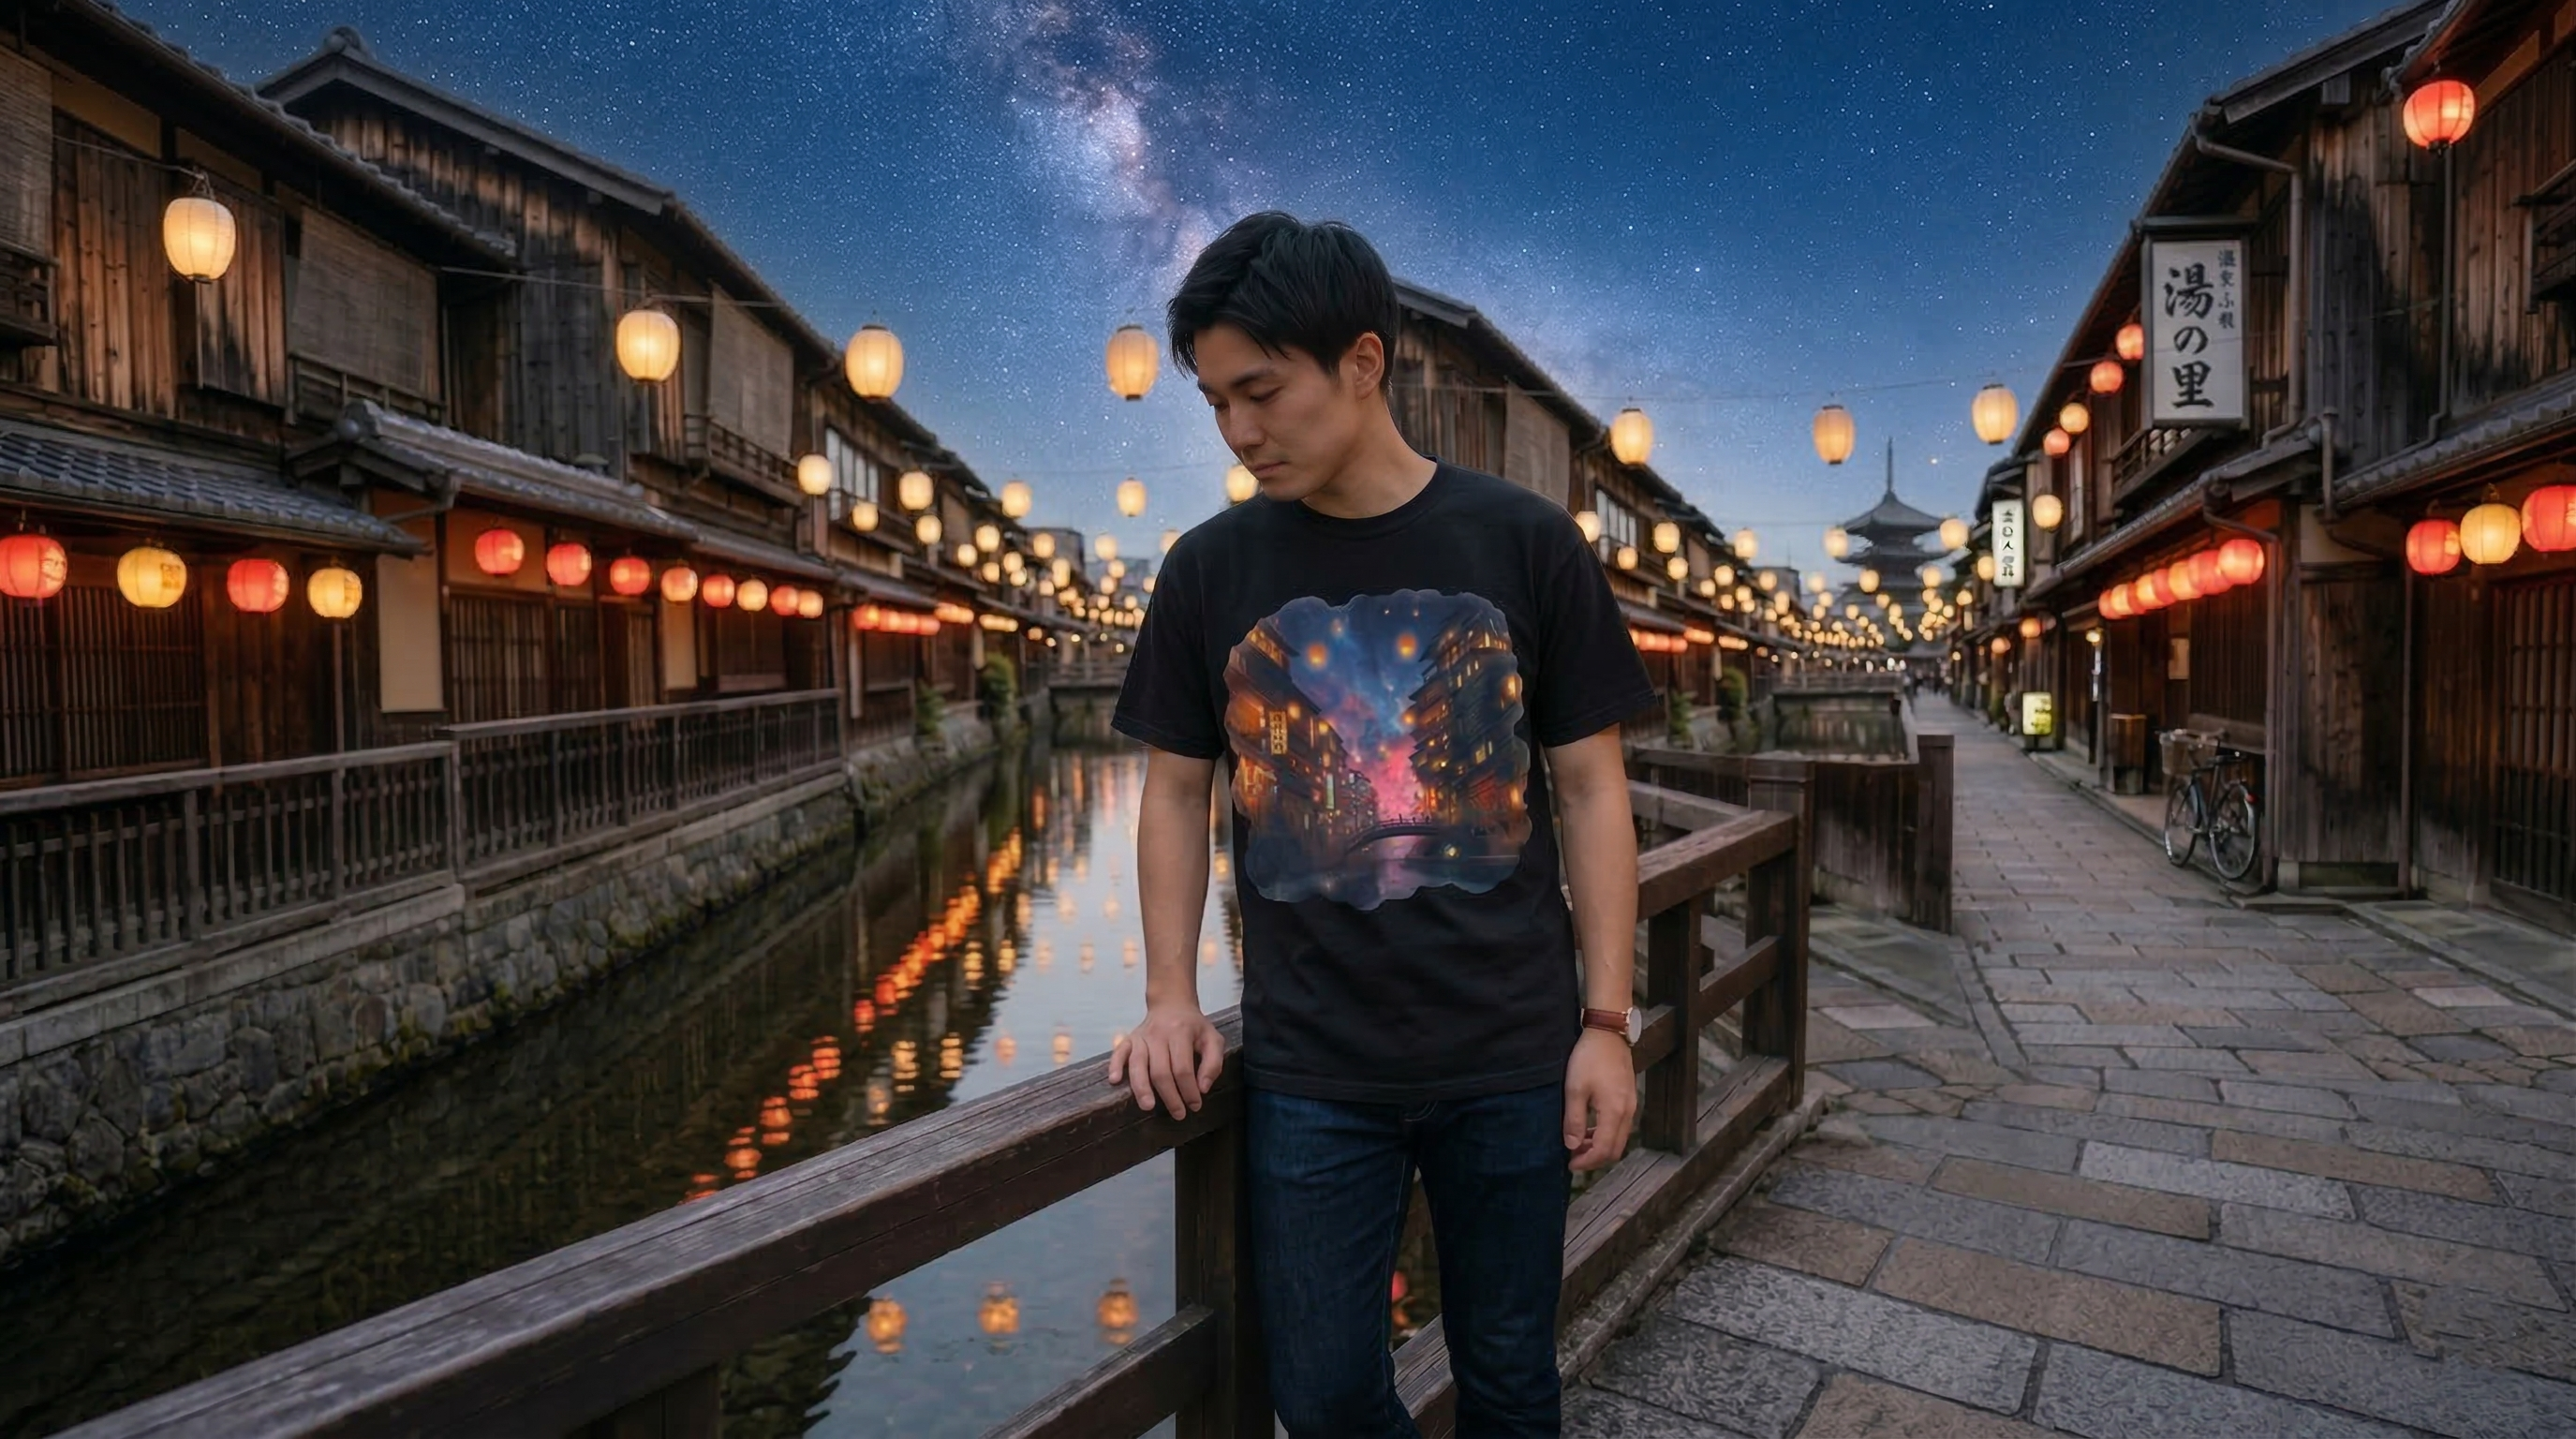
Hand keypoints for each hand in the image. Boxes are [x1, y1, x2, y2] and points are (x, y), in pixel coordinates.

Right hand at [1107, 1002, 1223, 1119]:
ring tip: (1147, 1106)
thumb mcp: (1213, 1039)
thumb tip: (1202, 1088)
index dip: (1188, 1090)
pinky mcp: (1129, 1038)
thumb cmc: (1194, 1026)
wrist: (1172, 1004)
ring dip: (1142, 1087)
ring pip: (1138, 1064)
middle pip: (1161, 1070)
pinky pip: (1119, 1052)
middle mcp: (1159, 1034)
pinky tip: (1115, 1080)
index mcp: (1181, 1032)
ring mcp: (1141, 1036)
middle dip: (1169, 1096)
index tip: (1195, 1105)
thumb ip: (1213, 1063)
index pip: (1183, 1068)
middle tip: (1178, 1114)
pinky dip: (1115, 1065)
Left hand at [1564, 1029, 1636, 1172]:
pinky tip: (1590, 1128)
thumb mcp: (1575, 1090)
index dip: (1587, 1162)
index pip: (1604, 1150)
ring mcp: (1631, 1105)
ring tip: (1578, 1143)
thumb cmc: (1589, 1058)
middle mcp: (1627, 1112)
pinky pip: (1620, 1126)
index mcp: (1614, 1112)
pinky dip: (1606, 1134)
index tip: (1570, 1164)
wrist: (1608, 1033)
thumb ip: (1575, 1120)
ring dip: (1600, 1146)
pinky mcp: (1629, 1098)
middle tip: (1573, 1157)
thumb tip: (1572, 1146)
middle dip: (1595, 1158)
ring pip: (1619, 1139)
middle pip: (1615, 1149)